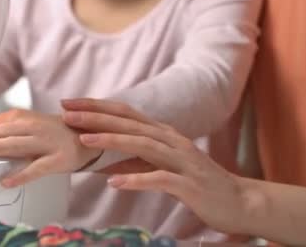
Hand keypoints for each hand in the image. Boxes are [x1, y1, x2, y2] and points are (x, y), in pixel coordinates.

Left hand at [0, 109, 101, 187]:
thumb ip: (3, 125)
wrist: (89, 136)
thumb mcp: (27, 123)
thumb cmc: (54, 131)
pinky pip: (37, 168)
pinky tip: (6, 180)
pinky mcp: (57, 159)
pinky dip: (21, 174)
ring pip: (12, 145)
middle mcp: (31, 128)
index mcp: (21, 119)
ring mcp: (44, 143)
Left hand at [61, 98, 249, 234]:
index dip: (96, 107)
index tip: (68, 104)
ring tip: (84, 139)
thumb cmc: (195, 183)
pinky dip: (136, 179)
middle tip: (67, 113)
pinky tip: (114, 183)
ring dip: (111, 141)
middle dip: (95, 116)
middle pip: (129, 123)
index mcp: (162, 134)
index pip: (124, 113)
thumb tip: (103, 163)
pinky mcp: (188, 184)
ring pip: (142, 145)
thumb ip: (135, 161)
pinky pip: (159, 179)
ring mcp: (181, 160)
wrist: (239, 202)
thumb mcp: (160, 167)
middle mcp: (171, 140)